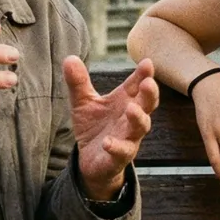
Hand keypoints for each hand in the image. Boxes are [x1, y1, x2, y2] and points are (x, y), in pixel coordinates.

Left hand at [64, 56, 157, 198]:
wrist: (91, 161)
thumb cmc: (94, 127)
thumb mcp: (83, 102)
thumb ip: (78, 82)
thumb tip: (69, 58)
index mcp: (125, 101)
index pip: (138, 85)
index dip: (144, 75)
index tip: (147, 63)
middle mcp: (131, 119)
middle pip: (147, 105)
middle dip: (150, 94)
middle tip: (148, 83)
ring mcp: (128, 138)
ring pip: (140, 128)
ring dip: (138, 118)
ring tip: (131, 109)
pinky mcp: (118, 158)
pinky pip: (122, 152)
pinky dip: (116, 147)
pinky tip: (107, 142)